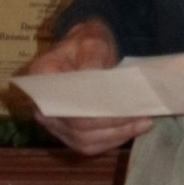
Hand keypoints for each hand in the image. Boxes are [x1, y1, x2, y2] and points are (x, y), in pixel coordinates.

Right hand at [27, 19, 153, 154]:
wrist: (85, 49)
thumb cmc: (86, 42)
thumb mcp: (91, 40)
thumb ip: (93, 57)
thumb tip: (96, 82)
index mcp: (41, 79)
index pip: (66, 105)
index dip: (95, 112)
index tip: (122, 107)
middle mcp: (42, 107)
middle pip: (77, 129)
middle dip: (112, 126)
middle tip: (142, 118)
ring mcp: (54, 123)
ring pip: (84, 141)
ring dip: (115, 136)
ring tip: (143, 123)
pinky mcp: (68, 132)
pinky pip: (88, 144)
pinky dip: (111, 139)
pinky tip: (132, 129)